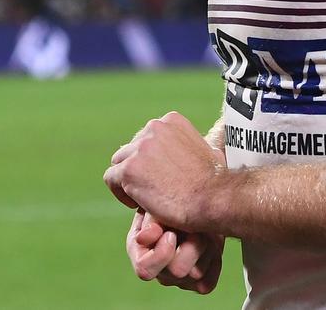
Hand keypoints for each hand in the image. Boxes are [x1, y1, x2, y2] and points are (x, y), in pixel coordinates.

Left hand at [103, 111, 224, 230]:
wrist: (211, 197)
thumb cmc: (214, 180)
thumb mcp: (207, 149)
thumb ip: (191, 144)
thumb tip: (193, 148)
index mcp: (171, 120)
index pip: (147, 136)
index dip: (151, 159)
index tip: (160, 176)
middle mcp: (154, 127)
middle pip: (132, 147)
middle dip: (139, 168)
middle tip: (151, 190)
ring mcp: (140, 147)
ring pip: (119, 162)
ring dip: (128, 179)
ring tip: (143, 198)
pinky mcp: (129, 169)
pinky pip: (111, 178)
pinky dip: (120, 193)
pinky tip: (137, 204)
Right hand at [127, 210, 223, 293]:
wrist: (200, 203)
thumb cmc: (176, 200)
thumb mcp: (159, 204)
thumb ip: (149, 220)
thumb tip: (142, 238)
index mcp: (140, 252)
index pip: (144, 269)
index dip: (161, 253)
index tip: (172, 233)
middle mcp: (157, 270)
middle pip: (176, 272)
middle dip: (190, 245)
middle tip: (194, 228)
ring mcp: (178, 279)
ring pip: (195, 275)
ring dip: (204, 248)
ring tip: (203, 230)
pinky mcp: (198, 282)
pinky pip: (207, 283)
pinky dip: (213, 261)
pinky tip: (211, 244)